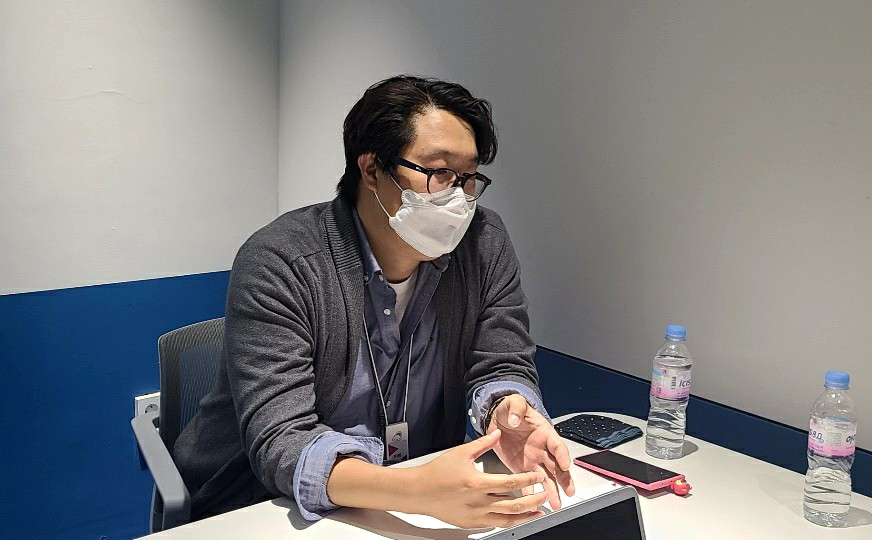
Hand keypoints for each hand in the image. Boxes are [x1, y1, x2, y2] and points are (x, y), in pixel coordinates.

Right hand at [409, 429, 548, 528]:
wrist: (418, 492)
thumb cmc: (436, 473)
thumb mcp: (460, 453)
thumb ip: (482, 444)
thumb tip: (497, 433)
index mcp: (476, 483)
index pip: (510, 483)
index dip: (528, 480)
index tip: (538, 476)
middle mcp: (477, 502)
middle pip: (514, 505)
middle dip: (534, 501)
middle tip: (544, 494)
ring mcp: (475, 515)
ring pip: (507, 519)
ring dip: (525, 516)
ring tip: (538, 511)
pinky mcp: (471, 524)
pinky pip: (495, 525)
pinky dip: (509, 521)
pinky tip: (516, 517)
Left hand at [487, 394, 574, 509]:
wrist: (497, 417)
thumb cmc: (511, 409)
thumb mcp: (514, 403)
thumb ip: (517, 408)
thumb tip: (516, 418)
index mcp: (545, 433)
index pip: (557, 446)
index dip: (562, 456)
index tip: (565, 466)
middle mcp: (542, 449)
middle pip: (557, 466)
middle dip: (563, 479)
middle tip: (569, 491)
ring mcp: (533, 460)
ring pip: (547, 477)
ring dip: (551, 491)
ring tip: (556, 504)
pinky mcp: (521, 468)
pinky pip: (528, 482)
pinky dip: (531, 493)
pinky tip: (533, 503)